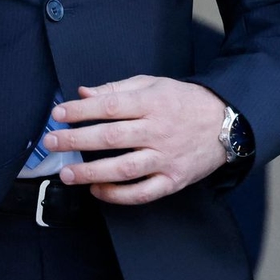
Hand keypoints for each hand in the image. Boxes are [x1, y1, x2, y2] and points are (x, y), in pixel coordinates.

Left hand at [47, 75, 227, 204]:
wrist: (227, 123)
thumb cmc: (183, 101)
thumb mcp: (152, 84)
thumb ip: (116, 89)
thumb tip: (83, 93)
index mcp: (151, 104)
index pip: (109, 107)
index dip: (80, 111)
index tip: (58, 114)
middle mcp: (158, 132)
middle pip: (112, 137)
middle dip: (77, 140)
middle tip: (52, 143)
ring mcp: (166, 158)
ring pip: (125, 168)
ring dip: (92, 172)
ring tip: (67, 174)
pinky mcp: (174, 180)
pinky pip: (144, 192)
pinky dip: (120, 195)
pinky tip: (98, 191)